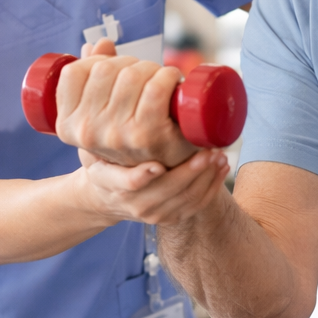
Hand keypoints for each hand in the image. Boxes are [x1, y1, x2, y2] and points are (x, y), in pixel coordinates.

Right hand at [54, 39, 196, 167]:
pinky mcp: (147, 134)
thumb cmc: (129, 137)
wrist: (162, 174)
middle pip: (105, 69)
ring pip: (132, 74)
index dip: (99, 61)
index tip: (117, 69)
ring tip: (161, 79)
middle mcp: (87, 132)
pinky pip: (155, 87)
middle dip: (130, 63)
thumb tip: (97, 44)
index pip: (74, 72)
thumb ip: (91, 78)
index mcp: (67, 126)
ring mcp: (116, 135)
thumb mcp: (99, 115)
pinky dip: (169, 77)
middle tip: (146, 75)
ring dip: (153, 68)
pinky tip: (175, 81)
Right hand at [80, 147, 229, 226]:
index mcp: (111, 182)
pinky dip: (212, 187)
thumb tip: (127, 99)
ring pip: (186, 198)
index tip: (157, 165)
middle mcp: (133, 203)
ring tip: (219, 155)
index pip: (128, 183)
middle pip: (167, 189)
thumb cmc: (105, 163)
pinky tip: (221, 168)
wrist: (107, 198)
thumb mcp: (96, 148)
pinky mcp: (170, 218)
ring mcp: (152, 213)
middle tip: (207, 150)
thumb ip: (111, 133)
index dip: (142, 176)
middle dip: (191, 170)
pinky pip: (196, 206)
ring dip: (207, 176)